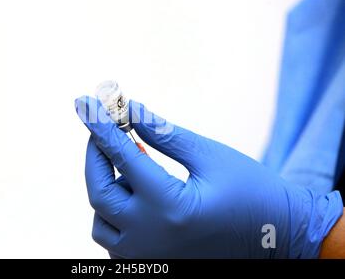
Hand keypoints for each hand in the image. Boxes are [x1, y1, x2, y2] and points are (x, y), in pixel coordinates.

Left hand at [75, 97, 342, 257]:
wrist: (279, 240)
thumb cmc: (253, 193)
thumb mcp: (211, 158)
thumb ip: (166, 136)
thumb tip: (132, 111)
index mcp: (171, 208)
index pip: (122, 157)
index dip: (101, 126)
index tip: (85, 103)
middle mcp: (151, 240)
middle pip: (100, 192)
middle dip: (95, 155)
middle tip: (100, 129)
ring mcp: (147, 258)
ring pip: (101, 219)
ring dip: (106, 186)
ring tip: (127, 163)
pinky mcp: (150, 265)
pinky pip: (113, 238)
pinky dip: (114, 212)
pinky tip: (134, 192)